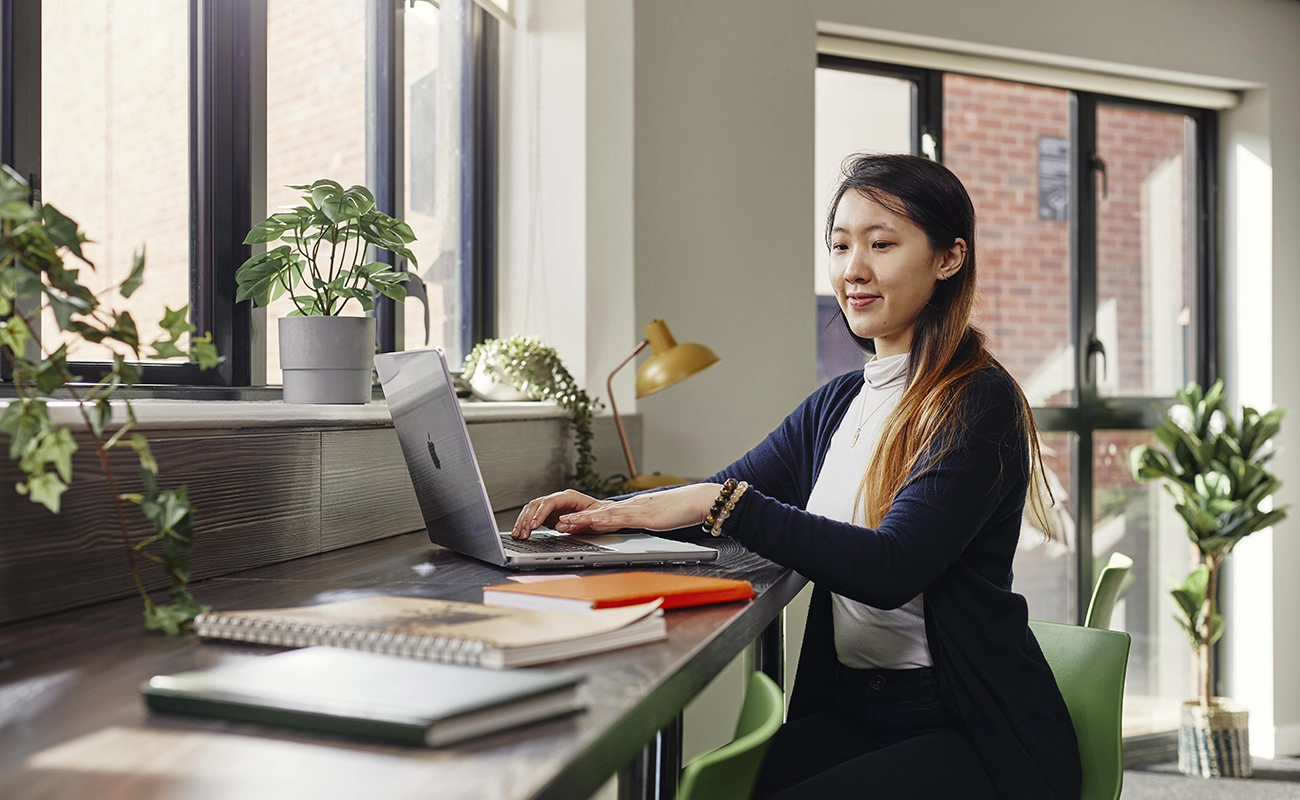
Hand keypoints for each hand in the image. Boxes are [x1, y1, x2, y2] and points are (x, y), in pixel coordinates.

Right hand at [511, 489, 607, 538]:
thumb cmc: (602, 515)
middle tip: (523, 534)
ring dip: (523, 522)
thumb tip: (560, 525)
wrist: (605, 516)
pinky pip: (533, 517)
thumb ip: (578, 521)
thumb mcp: (595, 519)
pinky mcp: (549, 515)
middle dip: (527, 519)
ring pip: (532, 509)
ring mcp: (553, 506)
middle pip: (537, 504)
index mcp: (570, 497)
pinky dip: (526, 524)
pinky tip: (521, 533)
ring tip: (518, 535)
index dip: (540, 513)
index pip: (550, 502)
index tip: (534, 525)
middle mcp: (559, 499)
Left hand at [554, 483, 721, 533]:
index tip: (570, 523)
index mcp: (635, 508)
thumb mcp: (660, 518)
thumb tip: (641, 527)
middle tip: (559, 523)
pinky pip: (623, 518)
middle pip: (600, 512)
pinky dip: (606, 520)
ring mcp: (638, 509)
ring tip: (567, 523)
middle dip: (578, 518)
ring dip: (585, 519)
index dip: (586, 518)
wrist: (701, 500)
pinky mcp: (647, 515)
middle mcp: (633, 506)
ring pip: (606, 514)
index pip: (606, 513)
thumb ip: (648, 522)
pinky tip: (594, 522)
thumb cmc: (684, 510)